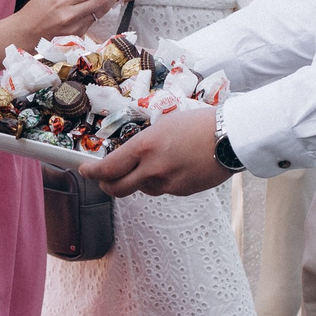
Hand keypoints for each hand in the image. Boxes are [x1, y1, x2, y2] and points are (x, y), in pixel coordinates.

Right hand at [17, 0, 130, 39]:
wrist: (26, 34)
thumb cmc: (36, 10)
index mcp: (62, 0)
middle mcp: (71, 15)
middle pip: (102, 0)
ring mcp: (76, 27)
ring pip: (102, 10)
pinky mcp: (79, 35)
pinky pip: (95, 19)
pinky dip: (102, 9)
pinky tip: (105, 1)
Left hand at [86, 106, 234, 196]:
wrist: (230, 137)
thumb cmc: (199, 124)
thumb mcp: (163, 125)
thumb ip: (143, 143)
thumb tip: (130, 155)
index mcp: (144, 147)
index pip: (108, 168)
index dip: (92, 172)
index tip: (85, 170)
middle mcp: (152, 169)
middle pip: (117, 188)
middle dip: (106, 184)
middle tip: (103, 179)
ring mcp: (167, 183)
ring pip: (142, 188)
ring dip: (138, 180)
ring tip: (153, 163)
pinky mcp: (182, 191)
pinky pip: (162, 189)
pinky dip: (161, 181)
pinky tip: (174, 166)